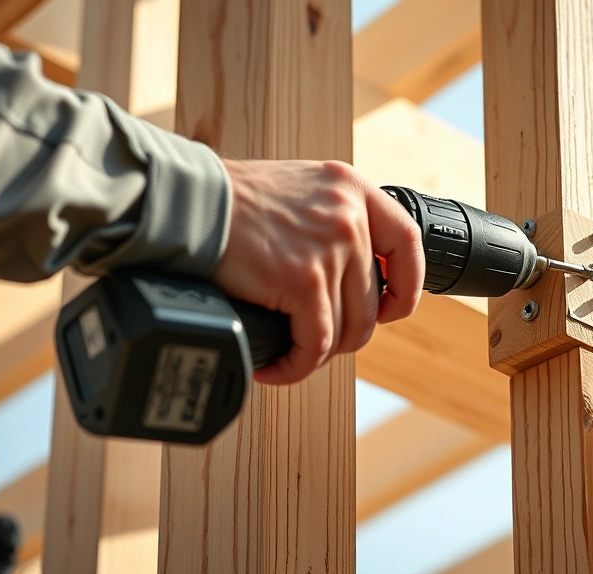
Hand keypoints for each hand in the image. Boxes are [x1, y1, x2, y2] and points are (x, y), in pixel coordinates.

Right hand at [211, 159, 423, 384]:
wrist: (185, 202)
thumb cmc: (230, 200)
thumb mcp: (300, 189)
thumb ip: (332, 218)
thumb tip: (352, 274)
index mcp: (352, 188)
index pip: (407, 242)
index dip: (407, 286)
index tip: (390, 309)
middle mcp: (350, 216)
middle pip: (372, 301)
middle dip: (346, 335)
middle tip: (313, 341)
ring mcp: (330, 248)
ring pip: (346, 330)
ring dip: (316, 354)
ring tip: (288, 354)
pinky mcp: (303, 280)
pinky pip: (315, 344)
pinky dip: (295, 366)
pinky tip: (275, 366)